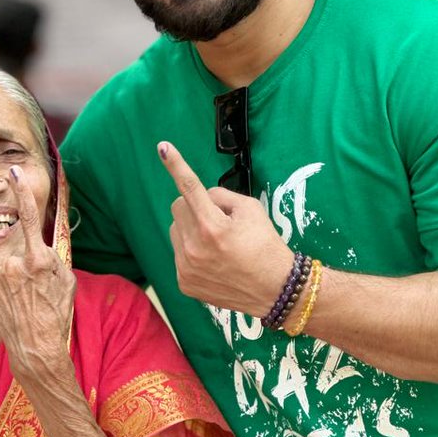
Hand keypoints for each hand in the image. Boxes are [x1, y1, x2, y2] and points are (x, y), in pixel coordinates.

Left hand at [0, 166, 74, 386]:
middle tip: (34, 290)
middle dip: (24, 265)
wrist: (36, 348)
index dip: (22, 192)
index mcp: (40, 259)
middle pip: (18, 252)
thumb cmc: (57, 314)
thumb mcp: (67, 281)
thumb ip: (54, 258)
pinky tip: (9, 304)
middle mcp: (15, 263)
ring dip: (11, 278)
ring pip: (4, 265)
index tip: (14, 172)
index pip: (31, 218)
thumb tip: (43, 246)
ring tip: (22, 300)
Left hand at [158, 141, 292, 316]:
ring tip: (217, 243)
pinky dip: (192, 251)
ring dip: (191, 229)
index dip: (176, 165)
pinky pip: (178, 254)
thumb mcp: (252, 209)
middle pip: (178, 207)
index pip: (189, 187)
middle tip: (218, 220)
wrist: (275, 289)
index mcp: (212, 226)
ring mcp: (186, 268)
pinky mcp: (184, 282)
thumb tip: (202, 195)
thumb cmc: (266, 246)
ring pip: (176, 230)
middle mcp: (194, 248)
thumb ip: (221, 196)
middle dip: (194, 207)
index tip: (162, 147)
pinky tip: (213, 261)